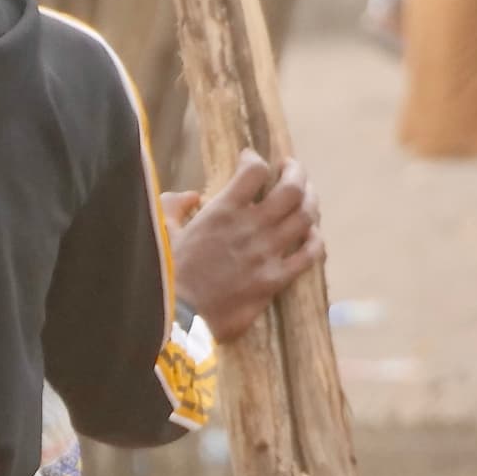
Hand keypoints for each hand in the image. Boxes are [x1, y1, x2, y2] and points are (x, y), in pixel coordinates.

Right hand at [168, 151, 322, 339]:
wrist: (177, 316)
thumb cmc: (164, 274)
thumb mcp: (160, 233)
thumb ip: (173, 207)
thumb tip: (191, 196)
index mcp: (222, 211)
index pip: (253, 171)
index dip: (255, 159)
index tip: (250, 159)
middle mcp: (251, 226)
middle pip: (292, 188)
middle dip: (295, 172)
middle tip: (290, 169)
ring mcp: (268, 253)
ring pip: (306, 216)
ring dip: (310, 201)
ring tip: (306, 196)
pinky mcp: (276, 279)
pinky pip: (310, 254)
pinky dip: (315, 240)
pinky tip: (312, 235)